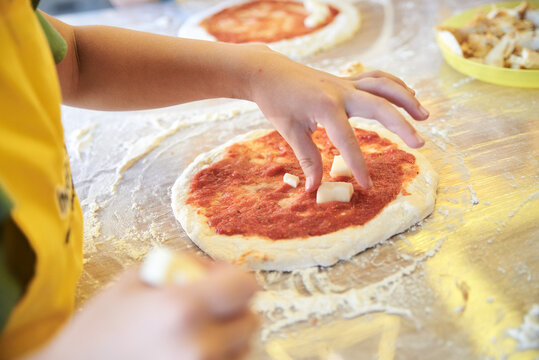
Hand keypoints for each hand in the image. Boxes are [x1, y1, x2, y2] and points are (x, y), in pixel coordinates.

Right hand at [31, 261, 257, 359]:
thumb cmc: (97, 329)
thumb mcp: (133, 280)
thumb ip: (180, 267)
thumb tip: (214, 271)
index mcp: (182, 309)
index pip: (247, 286)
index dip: (236, 280)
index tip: (223, 283)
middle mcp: (200, 346)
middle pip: (251, 322)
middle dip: (233, 311)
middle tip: (208, 310)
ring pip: (243, 352)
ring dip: (228, 341)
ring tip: (195, 337)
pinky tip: (190, 355)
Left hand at [247, 46, 428, 190]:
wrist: (268, 71)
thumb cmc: (276, 102)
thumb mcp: (290, 131)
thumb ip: (307, 159)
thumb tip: (314, 189)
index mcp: (325, 107)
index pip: (348, 141)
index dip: (358, 166)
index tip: (367, 186)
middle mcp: (341, 92)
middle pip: (380, 106)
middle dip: (402, 125)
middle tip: (421, 144)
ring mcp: (345, 82)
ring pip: (384, 86)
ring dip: (406, 99)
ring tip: (425, 116)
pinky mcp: (347, 79)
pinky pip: (376, 78)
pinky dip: (394, 85)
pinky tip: (407, 95)